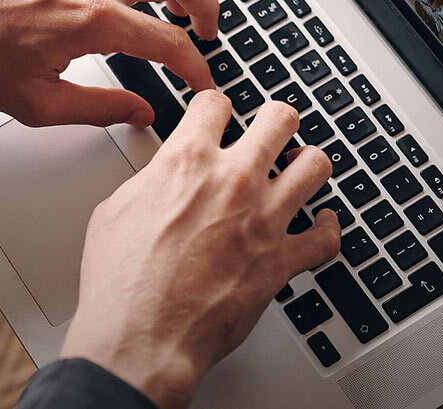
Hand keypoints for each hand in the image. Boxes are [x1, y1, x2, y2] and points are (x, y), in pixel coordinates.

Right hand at [60, 93, 342, 408]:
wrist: (143, 337)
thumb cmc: (122, 284)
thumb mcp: (116, 211)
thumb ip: (149, 181)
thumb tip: (161, 175)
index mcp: (186, 162)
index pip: (216, 103)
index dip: (216, 106)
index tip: (219, 115)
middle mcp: (232, 181)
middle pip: (279, 119)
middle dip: (276, 121)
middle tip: (271, 131)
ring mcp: (264, 219)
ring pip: (315, 166)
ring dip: (307, 164)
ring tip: (299, 169)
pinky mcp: (282, 261)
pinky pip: (326, 236)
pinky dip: (327, 228)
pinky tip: (320, 224)